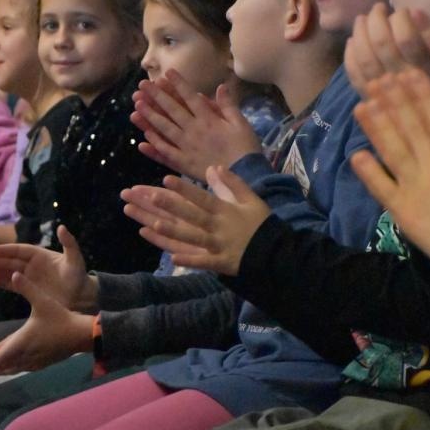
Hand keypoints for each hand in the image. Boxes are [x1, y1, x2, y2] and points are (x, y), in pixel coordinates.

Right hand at [0, 225, 98, 311]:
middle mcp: (32, 265)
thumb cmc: (78, 276)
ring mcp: (30, 277)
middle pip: (10, 261)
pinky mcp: (29, 289)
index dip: (5, 250)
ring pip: (9, 272)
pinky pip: (13, 284)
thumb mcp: (75, 259)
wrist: (81, 297)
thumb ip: (69, 243)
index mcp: (40, 255)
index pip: (19, 250)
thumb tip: (62, 227)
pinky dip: (3, 283)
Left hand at [0, 274, 92, 374]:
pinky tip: (20, 364)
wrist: (81, 334)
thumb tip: (14, 274)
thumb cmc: (60, 318)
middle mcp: (26, 355)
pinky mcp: (45, 362)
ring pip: (16, 369)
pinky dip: (18, 367)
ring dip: (6, 368)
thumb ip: (26, 287)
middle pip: (5, 367)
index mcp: (22, 342)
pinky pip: (27, 368)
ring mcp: (36, 361)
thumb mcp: (42, 300)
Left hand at [121, 167, 270, 273]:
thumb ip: (233, 183)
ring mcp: (219, 246)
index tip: (166, 179)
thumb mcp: (251, 199)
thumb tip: (214, 166)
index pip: (202, 197)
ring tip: (155, 225)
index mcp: (226, 210)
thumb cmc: (262, 224)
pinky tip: (172, 258)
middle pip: (193, 215)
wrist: (278, 252)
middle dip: (172, 206)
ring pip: (194, 237)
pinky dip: (190, 260)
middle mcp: (219, 227)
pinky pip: (204, 262)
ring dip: (174, 232)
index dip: (184, 188)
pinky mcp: (222, 263)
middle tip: (151, 196)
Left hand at [131, 70, 260, 180]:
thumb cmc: (245, 148)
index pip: (190, 97)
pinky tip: (144, 137)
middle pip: (172, 110)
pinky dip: (155, 145)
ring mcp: (186, 147)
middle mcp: (194, 130)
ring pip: (164, 129)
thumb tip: (221, 86)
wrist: (245, 175)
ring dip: (150, 116)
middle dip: (156, 95)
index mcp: (208, 119)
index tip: (166, 73)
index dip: (178, 84)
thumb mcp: (241, 123)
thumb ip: (228, 105)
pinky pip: (166, 152)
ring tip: (137, 105)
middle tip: (142, 84)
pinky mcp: (184, 163)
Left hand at [345, 5, 429, 108]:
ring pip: (365, 57)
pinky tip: (352, 41)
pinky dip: (350, 55)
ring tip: (362, 19)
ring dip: (360, 33)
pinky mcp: (369, 97)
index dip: (401, 19)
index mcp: (428, 71)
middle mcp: (403, 81)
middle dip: (377, 19)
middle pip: (382, 44)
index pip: (408, 39)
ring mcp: (383, 91)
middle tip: (378, 8)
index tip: (402, 10)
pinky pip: (354, 74)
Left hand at [350, 70, 429, 278]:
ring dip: (376, 128)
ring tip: (361, 105)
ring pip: (392, 152)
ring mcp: (414, 191)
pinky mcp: (402, 213)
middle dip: (393, 102)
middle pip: (410, 129)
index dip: (421, 94)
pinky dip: (369, 172)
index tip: (407, 72)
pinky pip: (381, 189)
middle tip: (378, 79)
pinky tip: (357, 154)